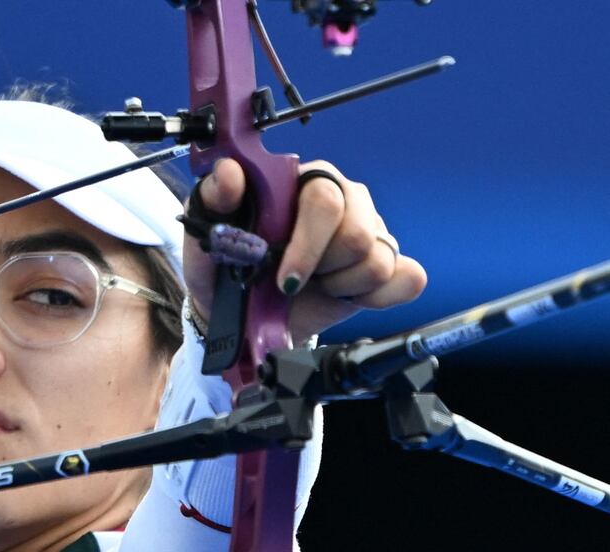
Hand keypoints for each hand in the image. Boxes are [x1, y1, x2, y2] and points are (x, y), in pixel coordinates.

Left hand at [183, 158, 426, 344]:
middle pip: (358, 235)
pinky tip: (344, 295)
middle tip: (292, 281)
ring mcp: (370, 230)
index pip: (326, 202)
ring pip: (379, 262)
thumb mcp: (208, 232)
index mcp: (302, 181)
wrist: (241, 314)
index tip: (285, 279)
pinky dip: (376, 298)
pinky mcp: (389, 265)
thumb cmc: (225, 266)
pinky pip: (408, 279)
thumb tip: (230, 172)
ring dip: (340, 286)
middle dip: (322, 269)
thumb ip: (215, 197)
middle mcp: (344, 199)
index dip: (308, 245)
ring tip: (313, 285)